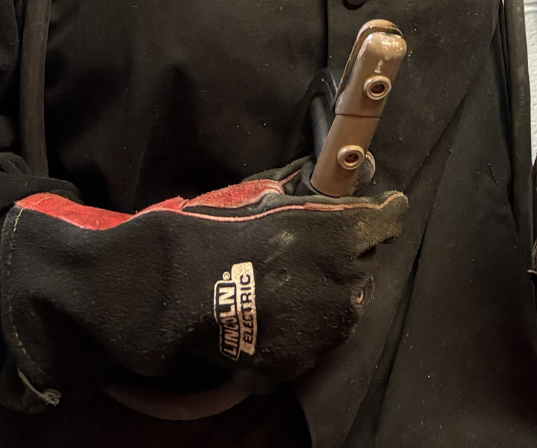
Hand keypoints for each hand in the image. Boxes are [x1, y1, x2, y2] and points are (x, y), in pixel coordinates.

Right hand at [0, 176, 405, 403]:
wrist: (152, 293)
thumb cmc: (198, 233)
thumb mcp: (251, 197)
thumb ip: (300, 189)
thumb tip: (336, 173)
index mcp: (325, 234)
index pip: (383, 220)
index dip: (382, 213)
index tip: (383, 208)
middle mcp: (330, 282)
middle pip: (364, 265)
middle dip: (347, 254)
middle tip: (312, 249)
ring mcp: (314, 329)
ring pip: (346, 308)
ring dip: (329, 293)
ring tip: (290, 285)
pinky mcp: (293, 363)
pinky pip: (316, 343)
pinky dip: (303, 330)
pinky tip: (275, 316)